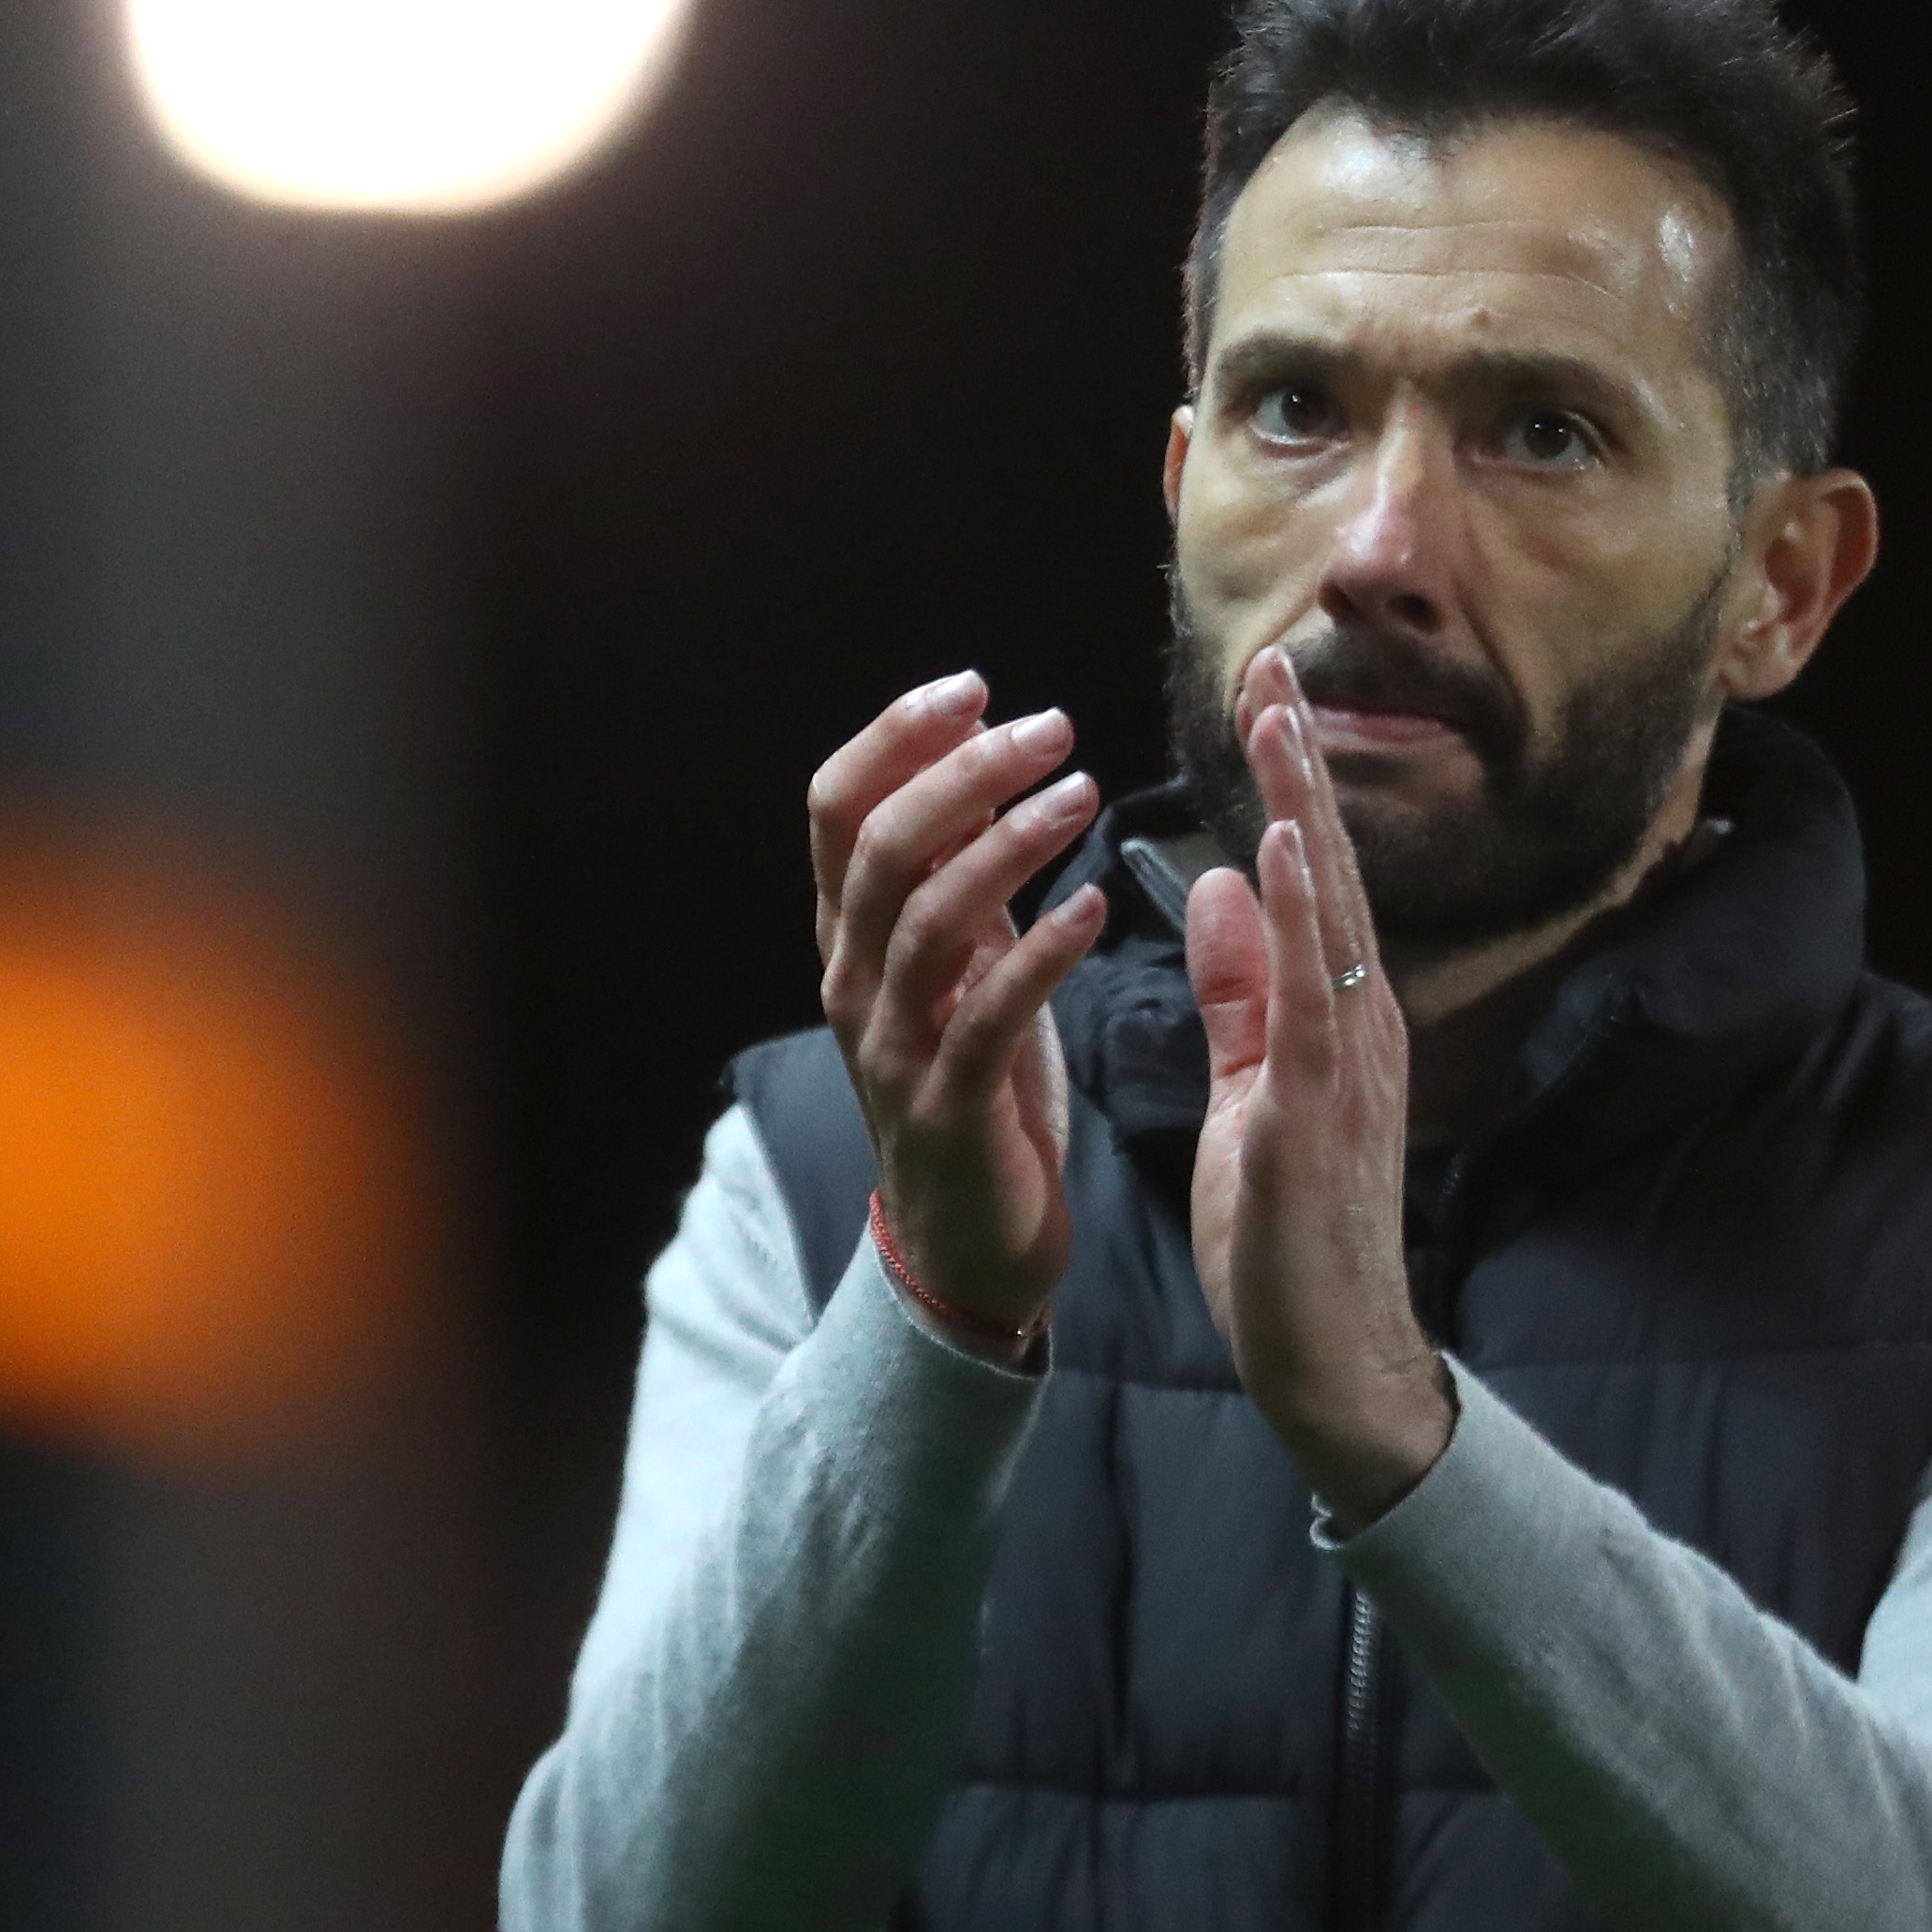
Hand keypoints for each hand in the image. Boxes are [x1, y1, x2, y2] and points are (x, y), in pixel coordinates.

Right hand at [811, 671, 1111, 1340]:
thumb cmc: (978, 1088)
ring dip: (1008, 844)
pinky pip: (985, 1014)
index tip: (974, 686)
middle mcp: (851, 981)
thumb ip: (959, 876)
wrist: (970, 1245)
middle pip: (881, 846)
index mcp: (849, 937)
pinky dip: (1039, 952)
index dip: (896, 737)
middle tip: (1053, 728)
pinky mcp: (948, 1107)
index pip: (836, 808)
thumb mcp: (961, 966)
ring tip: (1083, 794)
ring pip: (927, 917)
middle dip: (963, 772)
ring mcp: (891, 1047)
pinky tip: (1095, 906)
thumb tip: (976, 765)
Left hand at [1182, 646, 1453, 1521]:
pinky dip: (1296, 912)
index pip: (1308, 873)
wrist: (1332, 1356)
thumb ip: (1246, 986)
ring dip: (1300, 807)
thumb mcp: (1255, 1086)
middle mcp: (1358, 1016)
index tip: (1262, 696)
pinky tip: (1273, 847)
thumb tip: (1223, 884)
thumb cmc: (1291, 1233)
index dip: (1285, 782)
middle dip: (1298, 764)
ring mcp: (1351, 1057)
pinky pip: (1311, 990)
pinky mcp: (1324, 1105)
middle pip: (1329, 866)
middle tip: (1277, 665)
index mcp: (1335, 1012)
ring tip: (1277, 720)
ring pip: (1329, 906)